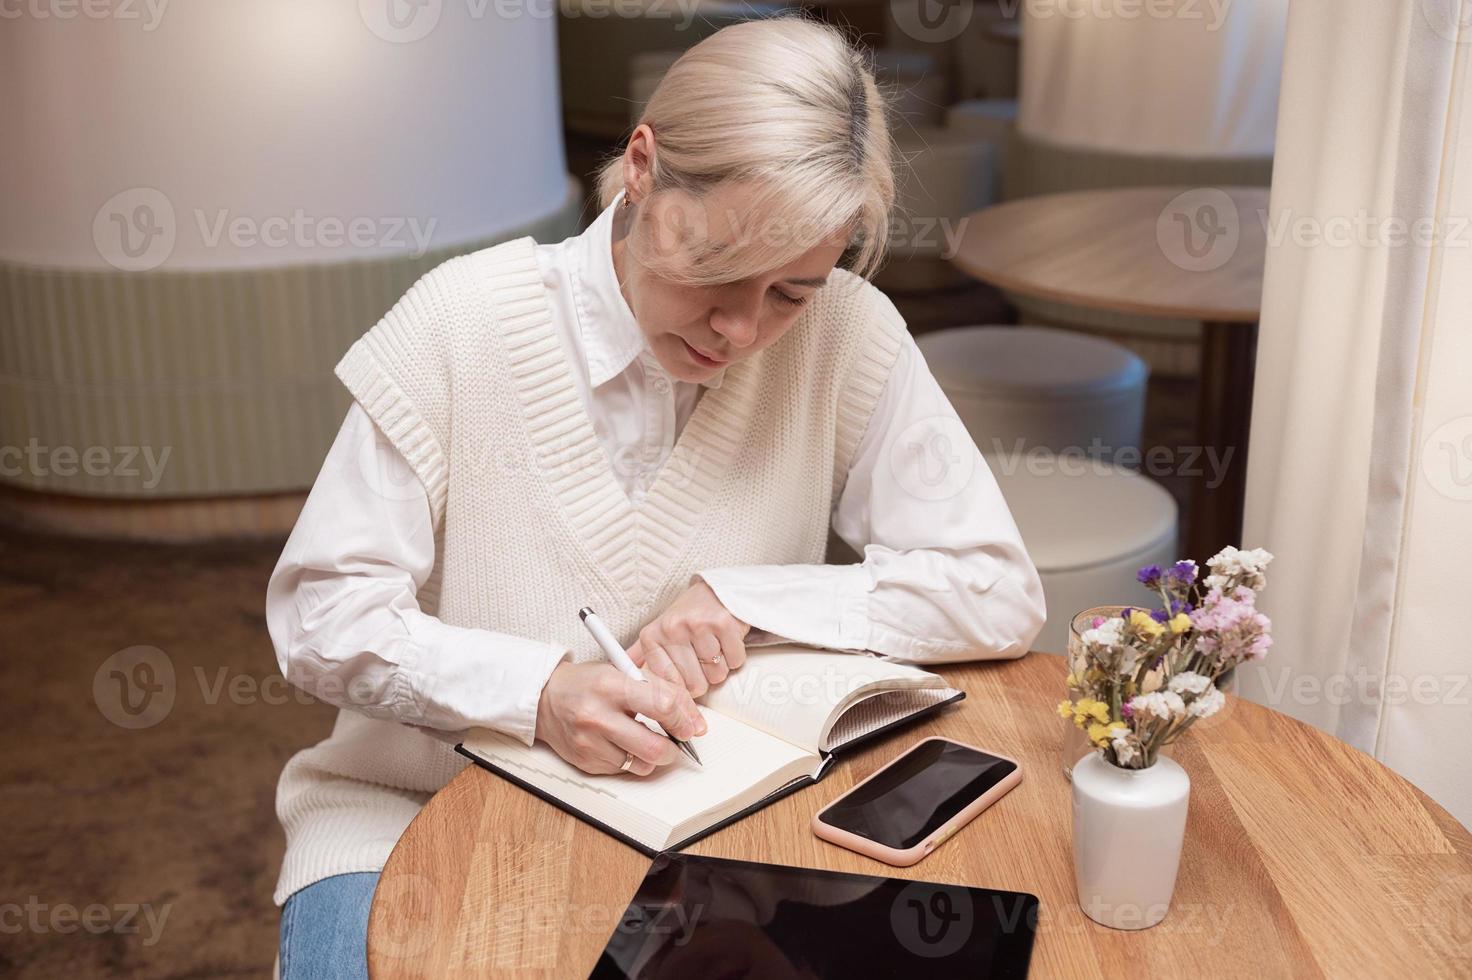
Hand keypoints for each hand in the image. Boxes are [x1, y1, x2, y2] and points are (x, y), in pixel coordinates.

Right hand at [533, 661, 707, 776]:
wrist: (545, 699)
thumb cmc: (588, 683)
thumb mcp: (621, 671)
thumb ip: (657, 689)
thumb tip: (692, 718)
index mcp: (610, 685)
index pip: (662, 705)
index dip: (684, 717)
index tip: (691, 724)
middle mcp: (597, 715)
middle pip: (654, 747)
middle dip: (675, 747)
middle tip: (678, 741)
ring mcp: (590, 743)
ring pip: (642, 765)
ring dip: (654, 756)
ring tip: (647, 740)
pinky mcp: (586, 762)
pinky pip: (624, 770)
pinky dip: (632, 760)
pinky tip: (624, 743)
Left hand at [626, 579, 749, 698]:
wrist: (716, 590)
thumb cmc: (688, 617)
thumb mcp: (659, 632)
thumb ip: (640, 655)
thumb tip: (619, 673)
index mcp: (652, 636)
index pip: (669, 685)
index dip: (684, 687)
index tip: (688, 677)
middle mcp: (672, 629)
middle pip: (695, 685)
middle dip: (704, 678)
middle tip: (703, 658)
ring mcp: (698, 625)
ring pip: (717, 674)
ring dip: (721, 666)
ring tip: (714, 646)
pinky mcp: (724, 623)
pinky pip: (735, 661)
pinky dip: (735, 656)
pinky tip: (726, 641)